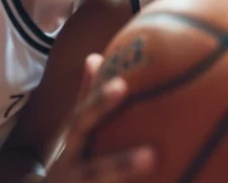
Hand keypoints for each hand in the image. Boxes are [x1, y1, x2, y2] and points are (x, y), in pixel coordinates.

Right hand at [45, 54, 154, 182]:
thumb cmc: (73, 156)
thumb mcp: (75, 129)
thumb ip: (85, 98)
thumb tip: (95, 56)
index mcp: (75, 146)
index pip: (84, 120)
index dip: (100, 103)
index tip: (122, 84)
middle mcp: (73, 171)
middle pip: (93, 169)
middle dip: (120, 164)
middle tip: (152, 156)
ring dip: (123, 177)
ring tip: (154, 164)